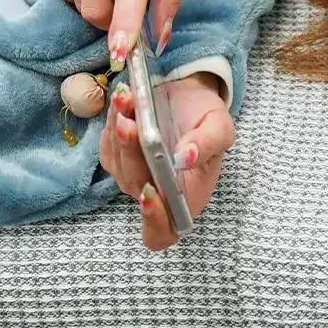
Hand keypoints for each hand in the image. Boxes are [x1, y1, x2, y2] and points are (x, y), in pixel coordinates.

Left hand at [99, 71, 234, 249]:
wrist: (188, 96)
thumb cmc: (206, 118)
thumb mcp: (220, 126)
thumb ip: (209, 143)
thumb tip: (187, 157)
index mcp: (185, 196)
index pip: (162, 231)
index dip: (153, 219)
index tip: (150, 190)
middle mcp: (156, 192)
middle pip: (135, 186)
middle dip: (131, 153)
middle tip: (131, 122)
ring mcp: (132, 174)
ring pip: (117, 162)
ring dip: (118, 130)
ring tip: (128, 98)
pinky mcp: (116, 155)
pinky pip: (107, 145)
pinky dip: (112, 121)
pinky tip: (124, 100)